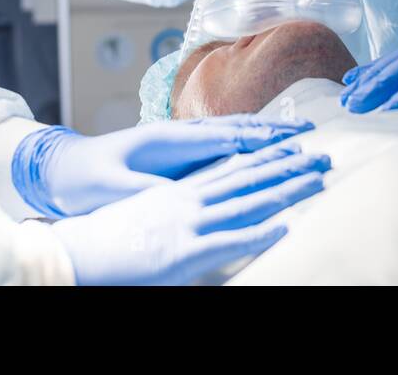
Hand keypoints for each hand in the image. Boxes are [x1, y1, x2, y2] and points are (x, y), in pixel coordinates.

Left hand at [14, 115, 313, 216]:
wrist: (61, 169)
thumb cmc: (85, 180)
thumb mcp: (114, 189)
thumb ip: (146, 189)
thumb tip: (177, 193)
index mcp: (167, 139)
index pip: (224, 136)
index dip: (260, 137)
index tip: (291, 139)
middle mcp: (178, 134)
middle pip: (235, 128)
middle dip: (273, 129)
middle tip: (308, 132)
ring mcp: (178, 142)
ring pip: (230, 135)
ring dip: (263, 134)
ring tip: (295, 136)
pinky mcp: (176, 155)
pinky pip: (219, 147)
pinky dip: (245, 144)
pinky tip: (260, 150)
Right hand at [52, 143, 329, 284]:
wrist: (76, 252)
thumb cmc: (106, 241)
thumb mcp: (145, 218)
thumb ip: (174, 212)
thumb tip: (193, 210)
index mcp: (180, 191)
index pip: (230, 166)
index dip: (264, 155)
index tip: (292, 146)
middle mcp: (189, 199)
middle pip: (248, 176)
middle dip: (286, 165)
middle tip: (321, 155)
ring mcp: (189, 223)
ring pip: (249, 200)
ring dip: (286, 189)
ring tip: (316, 179)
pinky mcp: (185, 251)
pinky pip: (230, 239)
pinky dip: (259, 231)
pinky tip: (285, 224)